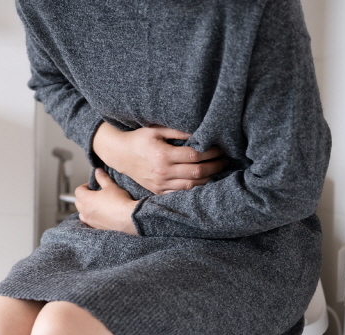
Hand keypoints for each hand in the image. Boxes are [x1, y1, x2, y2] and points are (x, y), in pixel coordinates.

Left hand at [75, 168, 137, 234]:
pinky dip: (91, 218)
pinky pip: (89, 222)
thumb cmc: (119, 201)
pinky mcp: (96, 227)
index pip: (78, 190)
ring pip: (82, 213)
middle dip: (84, 197)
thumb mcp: (111, 186)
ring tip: (96, 206)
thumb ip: (102, 178)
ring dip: (86, 208)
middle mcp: (85, 211)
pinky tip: (100, 216)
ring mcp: (90, 220)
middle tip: (94, 194)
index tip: (92, 186)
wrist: (128, 218)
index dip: (84, 186)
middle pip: (78, 202)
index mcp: (86, 199)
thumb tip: (98, 171)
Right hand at [92, 122, 226, 194]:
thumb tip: (200, 132)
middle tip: (225, 161)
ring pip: (191, 186)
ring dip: (208, 180)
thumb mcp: (156, 130)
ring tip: (218, 171)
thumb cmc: (139, 139)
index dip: (210, 153)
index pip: (194, 156)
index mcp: (163, 155)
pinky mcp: (158, 192)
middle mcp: (162, 172)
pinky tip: (203, 182)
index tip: (220, 148)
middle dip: (214, 167)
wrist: (120, 155)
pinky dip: (194, 189)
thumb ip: (178, 131)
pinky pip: (181, 194)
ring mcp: (160, 185)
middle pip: (196, 173)